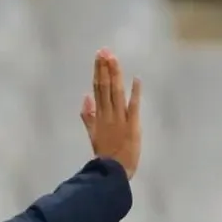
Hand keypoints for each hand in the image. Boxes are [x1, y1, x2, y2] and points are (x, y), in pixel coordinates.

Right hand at [81, 49, 140, 179]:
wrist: (113, 171)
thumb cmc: (105, 155)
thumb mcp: (93, 134)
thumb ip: (88, 116)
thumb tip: (84, 98)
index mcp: (99, 115)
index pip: (97, 89)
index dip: (98, 72)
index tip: (99, 57)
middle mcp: (108, 114)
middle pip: (105, 87)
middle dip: (105, 68)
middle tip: (105, 50)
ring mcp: (120, 119)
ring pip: (115, 92)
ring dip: (115, 75)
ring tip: (113, 58)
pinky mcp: (132, 125)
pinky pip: (133, 106)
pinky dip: (134, 93)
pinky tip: (136, 79)